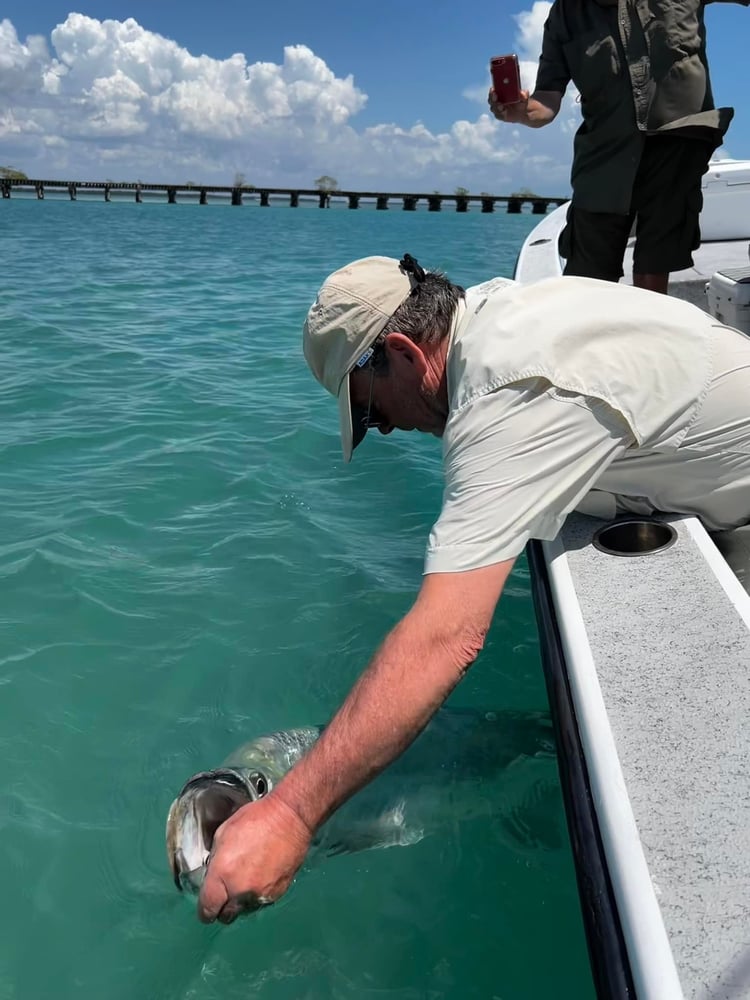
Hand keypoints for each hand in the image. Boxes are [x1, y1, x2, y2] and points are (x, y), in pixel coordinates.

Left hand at [197, 792, 312, 924]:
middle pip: (226, 916)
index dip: (205, 910)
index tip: (206, 909)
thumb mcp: (224, 833)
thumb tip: (214, 875)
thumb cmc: (256, 819)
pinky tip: (261, 877)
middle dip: (223, 908)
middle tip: (224, 895)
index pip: (208, 908)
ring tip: (246, 880)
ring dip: (242, 901)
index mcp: (223, 873)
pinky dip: (258, 895)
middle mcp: (240, 889)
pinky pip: (262, 902)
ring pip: (245, 910)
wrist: (290, 818)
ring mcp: (261, 894)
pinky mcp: (278, 893)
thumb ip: (216, 861)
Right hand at [488, 88, 529, 123]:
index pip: (493, 91)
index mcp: (500, 93)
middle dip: (492, 98)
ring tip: (501, 106)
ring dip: (496, 107)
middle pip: (491, 100)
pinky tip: (504, 112)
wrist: (522, 112)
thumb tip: (521, 93)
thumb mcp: (524, 97)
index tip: (493, 89)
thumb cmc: (521, 101)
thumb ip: (523, 95)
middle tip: (495, 95)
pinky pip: (498, 115)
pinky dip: (500, 114)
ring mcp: (498, 109)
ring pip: (493, 108)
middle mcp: (497, 101)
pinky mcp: (500, 116)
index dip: (492, 90)